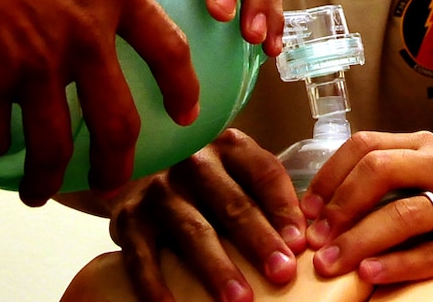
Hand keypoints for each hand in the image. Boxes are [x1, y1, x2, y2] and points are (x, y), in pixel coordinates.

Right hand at [0, 0, 200, 202]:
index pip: (170, 49)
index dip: (183, 88)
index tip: (187, 113)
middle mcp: (85, 33)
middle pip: (118, 122)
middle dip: (116, 165)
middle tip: (109, 182)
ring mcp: (36, 61)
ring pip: (54, 146)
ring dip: (46, 178)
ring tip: (37, 192)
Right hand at [106, 130, 306, 301]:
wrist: (134, 172)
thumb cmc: (200, 182)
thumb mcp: (234, 173)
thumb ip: (265, 196)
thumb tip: (303, 238)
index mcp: (230, 147)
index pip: (265, 174)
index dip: (285, 209)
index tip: (301, 243)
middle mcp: (193, 162)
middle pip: (233, 204)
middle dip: (259, 242)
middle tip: (281, 273)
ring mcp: (159, 190)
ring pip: (193, 232)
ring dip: (218, 268)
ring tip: (240, 299)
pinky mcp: (128, 219)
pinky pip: (142, 257)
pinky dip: (156, 286)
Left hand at [303, 131, 432, 284]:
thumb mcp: (424, 170)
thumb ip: (383, 177)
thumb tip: (319, 207)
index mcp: (424, 145)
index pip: (365, 145)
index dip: (329, 176)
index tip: (307, 208)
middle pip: (380, 170)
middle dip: (340, 207)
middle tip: (315, 238)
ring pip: (404, 213)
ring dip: (360, 239)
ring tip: (332, 262)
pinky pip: (432, 253)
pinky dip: (397, 264)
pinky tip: (370, 273)